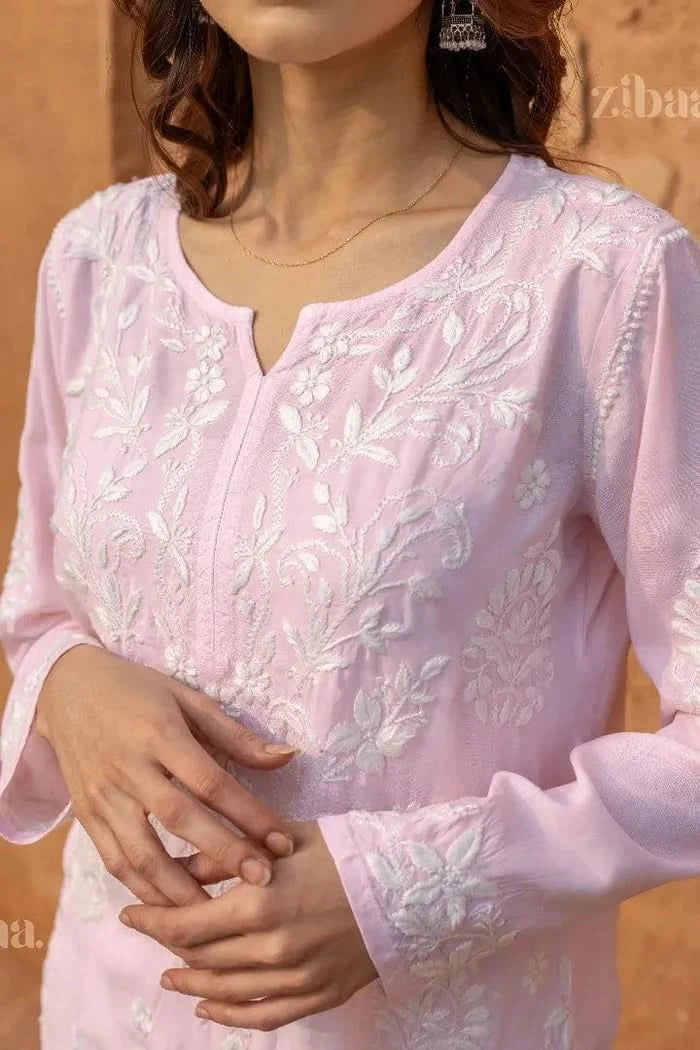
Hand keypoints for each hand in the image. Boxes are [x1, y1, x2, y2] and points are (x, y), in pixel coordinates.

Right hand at [36, 643, 299, 906]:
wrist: (67, 688)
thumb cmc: (138, 690)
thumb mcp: (187, 698)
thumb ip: (236, 735)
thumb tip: (288, 757)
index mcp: (160, 734)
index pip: (211, 782)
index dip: (248, 814)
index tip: (282, 842)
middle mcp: (130, 768)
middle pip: (180, 819)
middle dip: (224, 854)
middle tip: (263, 882)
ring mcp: (103, 795)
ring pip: (141, 851)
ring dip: (180, 888)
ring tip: (218, 911)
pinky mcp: (86, 815)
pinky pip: (113, 859)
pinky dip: (142, 888)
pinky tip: (171, 907)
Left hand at [118, 820, 378, 1029]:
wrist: (406, 883)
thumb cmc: (345, 849)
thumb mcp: (284, 838)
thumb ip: (228, 856)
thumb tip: (180, 867)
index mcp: (261, 903)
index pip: (187, 923)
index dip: (153, 921)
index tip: (129, 914)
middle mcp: (272, 946)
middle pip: (202, 957)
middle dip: (168, 946)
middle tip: (149, 934)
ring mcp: (296, 977)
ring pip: (226, 991)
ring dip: (192, 983)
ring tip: (170, 977)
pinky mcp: (318, 994)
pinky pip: (263, 1016)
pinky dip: (230, 1016)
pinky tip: (209, 1007)